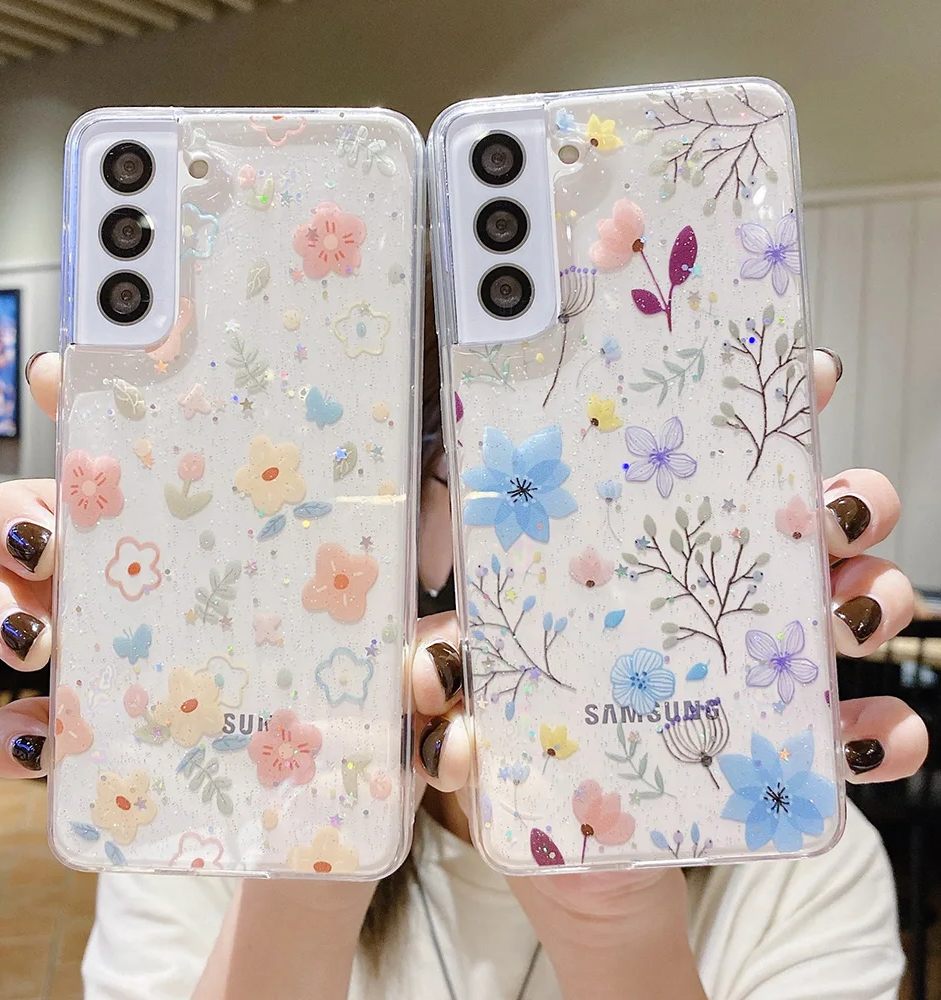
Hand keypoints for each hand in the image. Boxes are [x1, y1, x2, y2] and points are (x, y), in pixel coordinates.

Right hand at [0, 352, 470, 999]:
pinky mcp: (87, 737)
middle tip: (53, 534)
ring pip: (5, 601)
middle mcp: (143, 579)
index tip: (63, 372)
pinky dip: (6, 734)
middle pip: (41, 511)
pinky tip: (26, 745)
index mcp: (210, 533)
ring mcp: (103, 653)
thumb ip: (426, 623)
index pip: (137, 446)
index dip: (86, 396)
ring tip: (42, 637)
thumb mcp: (401, 652)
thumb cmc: (363, 718)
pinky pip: (20, 727)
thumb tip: (440, 608)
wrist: (319, 827)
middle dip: (20, 509)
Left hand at [500, 349, 926, 999]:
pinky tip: (877, 741)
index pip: (679, 473)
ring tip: (858, 610)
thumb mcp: (474, 707)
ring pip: (843, 599)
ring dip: (872, 591)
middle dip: (835, 493)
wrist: (578, 865)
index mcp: (624, 570)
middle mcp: (700, 598)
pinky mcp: (785, 740)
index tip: (786, 377)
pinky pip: (854, 727)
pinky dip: (882, 731)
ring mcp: (751, 663)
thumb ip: (450, 685)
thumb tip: (429, 671)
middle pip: (787, 520)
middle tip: (842, 501)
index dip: (731, 418)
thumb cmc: (523, 761)